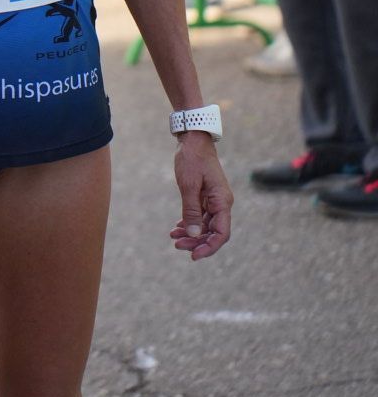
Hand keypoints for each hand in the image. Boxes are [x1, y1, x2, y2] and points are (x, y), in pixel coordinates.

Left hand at [169, 132, 231, 260]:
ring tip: (173, 237)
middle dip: (196, 242)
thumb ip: (192, 210)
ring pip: (206, 225)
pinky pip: (201, 216)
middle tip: (177, 245)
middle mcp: (221, 203)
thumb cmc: (192, 160)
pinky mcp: (206, 196)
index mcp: (222, 202)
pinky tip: (178, 227)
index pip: (221, 233)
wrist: (193, 140)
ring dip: (192, 234)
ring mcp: (214, 200)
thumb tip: (194, 235)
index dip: (209, 247)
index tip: (193, 256)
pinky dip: (190, 223)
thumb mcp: (189, 185)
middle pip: (213, 232)